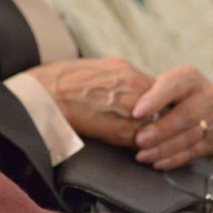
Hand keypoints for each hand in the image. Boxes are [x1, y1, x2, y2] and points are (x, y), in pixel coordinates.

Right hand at [25, 57, 153, 147]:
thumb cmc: (70, 79)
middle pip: (164, 110)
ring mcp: (129, 113)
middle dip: (160, 118)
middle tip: (157, 126)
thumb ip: (128, 77)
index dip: (163, 102)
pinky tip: (131, 145)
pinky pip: (140, 142)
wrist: (48, 95)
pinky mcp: (120, 133)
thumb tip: (142, 86)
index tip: (162, 109)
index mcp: (131, 74)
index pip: (164, 91)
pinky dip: (139, 146)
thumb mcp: (105, 66)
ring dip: (151, 134)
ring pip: (155, 128)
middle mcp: (135, 91)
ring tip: (145, 138)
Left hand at [130, 66, 212, 169]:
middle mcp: (206, 95)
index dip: (155, 100)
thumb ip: (143, 94)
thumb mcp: (153, 85)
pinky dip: (174, 159)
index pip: (173, 86)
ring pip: (190, 136)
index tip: (136, 112)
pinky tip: (158, 162)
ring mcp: (212, 117)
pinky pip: (194, 152)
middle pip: (186, 115)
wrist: (184, 103)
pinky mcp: (211, 138)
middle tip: (140, 140)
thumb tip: (125, 109)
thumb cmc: (160, 93)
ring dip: (165, 149)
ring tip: (144, 155)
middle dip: (161, 131)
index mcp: (190, 77)